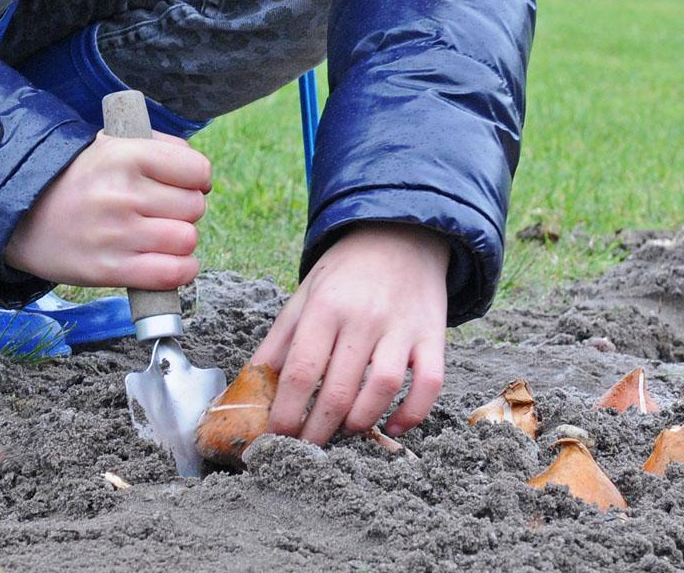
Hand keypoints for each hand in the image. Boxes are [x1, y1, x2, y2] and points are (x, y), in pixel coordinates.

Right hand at [4, 130, 210, 288]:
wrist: (22, 214)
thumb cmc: (80, 177)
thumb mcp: (113, 143)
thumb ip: (162, 147)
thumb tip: (202, 174)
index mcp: (126, 156)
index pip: (197, 171)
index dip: (197, 179)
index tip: (184, 184)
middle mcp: (122, 194)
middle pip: (194, 207)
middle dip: (186, 210)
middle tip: (163, 211)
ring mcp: (116, 234)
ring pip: (187, 239)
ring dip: (180, 240)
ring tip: (161, 235)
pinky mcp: (108, 270)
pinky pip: (171, 273)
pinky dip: (181, 270)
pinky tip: (170, 261)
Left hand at [252, 222, 449, 445]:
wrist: (401, 234)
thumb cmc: (346, 272)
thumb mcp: (306, 294)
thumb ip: (279, 341)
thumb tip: (249, 388)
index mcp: (326, 307)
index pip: (301, 371)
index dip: (286, 413)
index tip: (276, 439)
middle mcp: (364, 317)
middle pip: (338, 390)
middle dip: (317, 431)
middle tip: (306, 450)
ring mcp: (402, 327)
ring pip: (382, 389)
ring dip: (359, 422)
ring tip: (343, 431)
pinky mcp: (433, 335)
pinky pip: (429, 384)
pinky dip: (412, 414)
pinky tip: (392, 426)